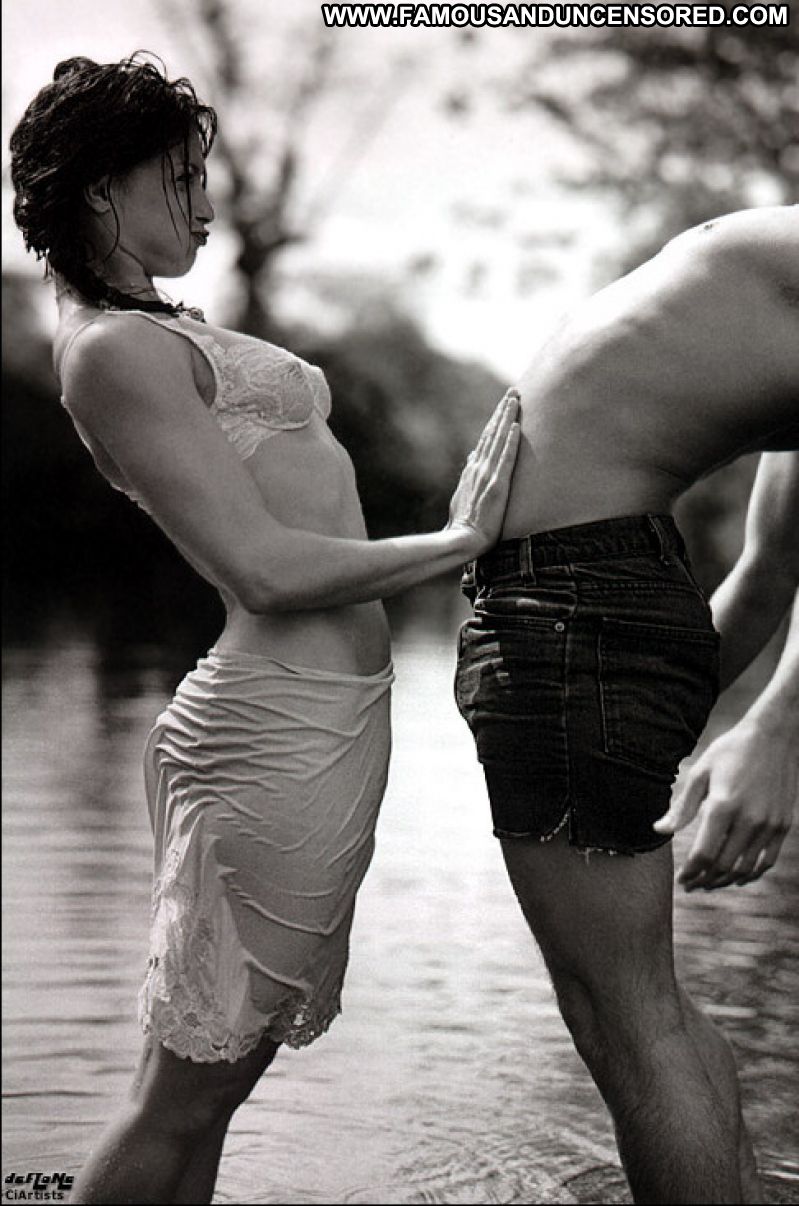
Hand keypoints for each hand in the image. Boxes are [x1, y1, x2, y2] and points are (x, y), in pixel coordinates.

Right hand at [447, 390, 520, 555]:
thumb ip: (469, 474)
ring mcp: (487, 475)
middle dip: (503, 411)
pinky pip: (505, 459)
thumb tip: (473, 455)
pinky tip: (516, 426)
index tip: (504, 405)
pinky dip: (510, 441)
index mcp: (473, 471)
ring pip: (498, 440)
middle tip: (513, 391)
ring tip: (516, 399)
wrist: (462, 540)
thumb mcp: (463, 494)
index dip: (495, 421)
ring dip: (507, 418)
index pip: (486, 440)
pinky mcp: (496, 486)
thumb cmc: (464, 524)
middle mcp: (479, 468)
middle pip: (492, 433)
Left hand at [653, 716, 796, 890]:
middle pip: (724, 866)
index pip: (704, 854)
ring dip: (725, 881)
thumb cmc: (731, 751)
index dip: (690, 872)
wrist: (774, 736)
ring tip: (710, 883)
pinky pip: (767, 861)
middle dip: (704, 880)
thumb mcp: (701, 772)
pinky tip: (737, 876)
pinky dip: (751, 874)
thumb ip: (682, 807)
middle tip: (692, 885)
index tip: (681, 879)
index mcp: (723, 806)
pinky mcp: (783, 825)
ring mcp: (769, 825)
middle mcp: (749, 819)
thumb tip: (660, 831)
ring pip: (745, 869)